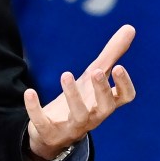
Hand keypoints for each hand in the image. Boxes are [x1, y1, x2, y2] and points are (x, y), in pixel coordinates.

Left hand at [24, 24, 136, 160]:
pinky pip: (42, 122)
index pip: (125, 97)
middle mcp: (94, 116)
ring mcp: (72, 126)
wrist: (55, 132)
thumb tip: (130, 27)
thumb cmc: (82, 99)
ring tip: (65, 74)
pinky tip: (29, 92)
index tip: (118, 67)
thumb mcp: (94, 76)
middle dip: (100, 89)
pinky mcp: (50, 131)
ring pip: (78, 114)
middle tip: (94, 70)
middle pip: (105, 107)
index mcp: (106, 103)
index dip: (124, 84)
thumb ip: (111, 54)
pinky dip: (36, 108)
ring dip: (72, 95)